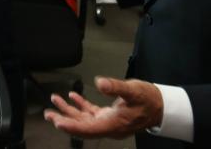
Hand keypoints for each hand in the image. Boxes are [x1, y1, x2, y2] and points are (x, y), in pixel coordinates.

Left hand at [43, 77, 163, 139]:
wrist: (161, 107)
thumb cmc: (149, 99)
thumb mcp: (133, 90)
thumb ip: (116, 87)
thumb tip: (100, 83)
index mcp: (113, 124)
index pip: (88, 129)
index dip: (72, 126)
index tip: (57, 122)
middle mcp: (109, 126)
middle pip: (82, 127)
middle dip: (64, 120)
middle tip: (49, 114)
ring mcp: (108, 122)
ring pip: (84, 119)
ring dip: (69, 111)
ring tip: (54, 102)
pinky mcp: (109, 116)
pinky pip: (91, 113)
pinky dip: (81, 105)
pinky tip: (72, 97)